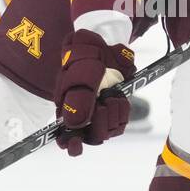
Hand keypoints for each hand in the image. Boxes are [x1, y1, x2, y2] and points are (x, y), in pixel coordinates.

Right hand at [54, 30, 136, 156]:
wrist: (103, 44)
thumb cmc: (84, 58)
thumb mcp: (79, 74)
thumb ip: (78, 98)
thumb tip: (76, 124)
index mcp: (67, 111)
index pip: (67, 137)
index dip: (71, 144)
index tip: (75, 145)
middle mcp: (82, 116)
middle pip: (92, 137)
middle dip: (99, 122)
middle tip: (102, 104)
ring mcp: (99, 113)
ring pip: (108, 131)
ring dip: (113, 113)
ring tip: (110, 94)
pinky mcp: (114, 110)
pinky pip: (120, 122)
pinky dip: (122, 109)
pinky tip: (118, 97)